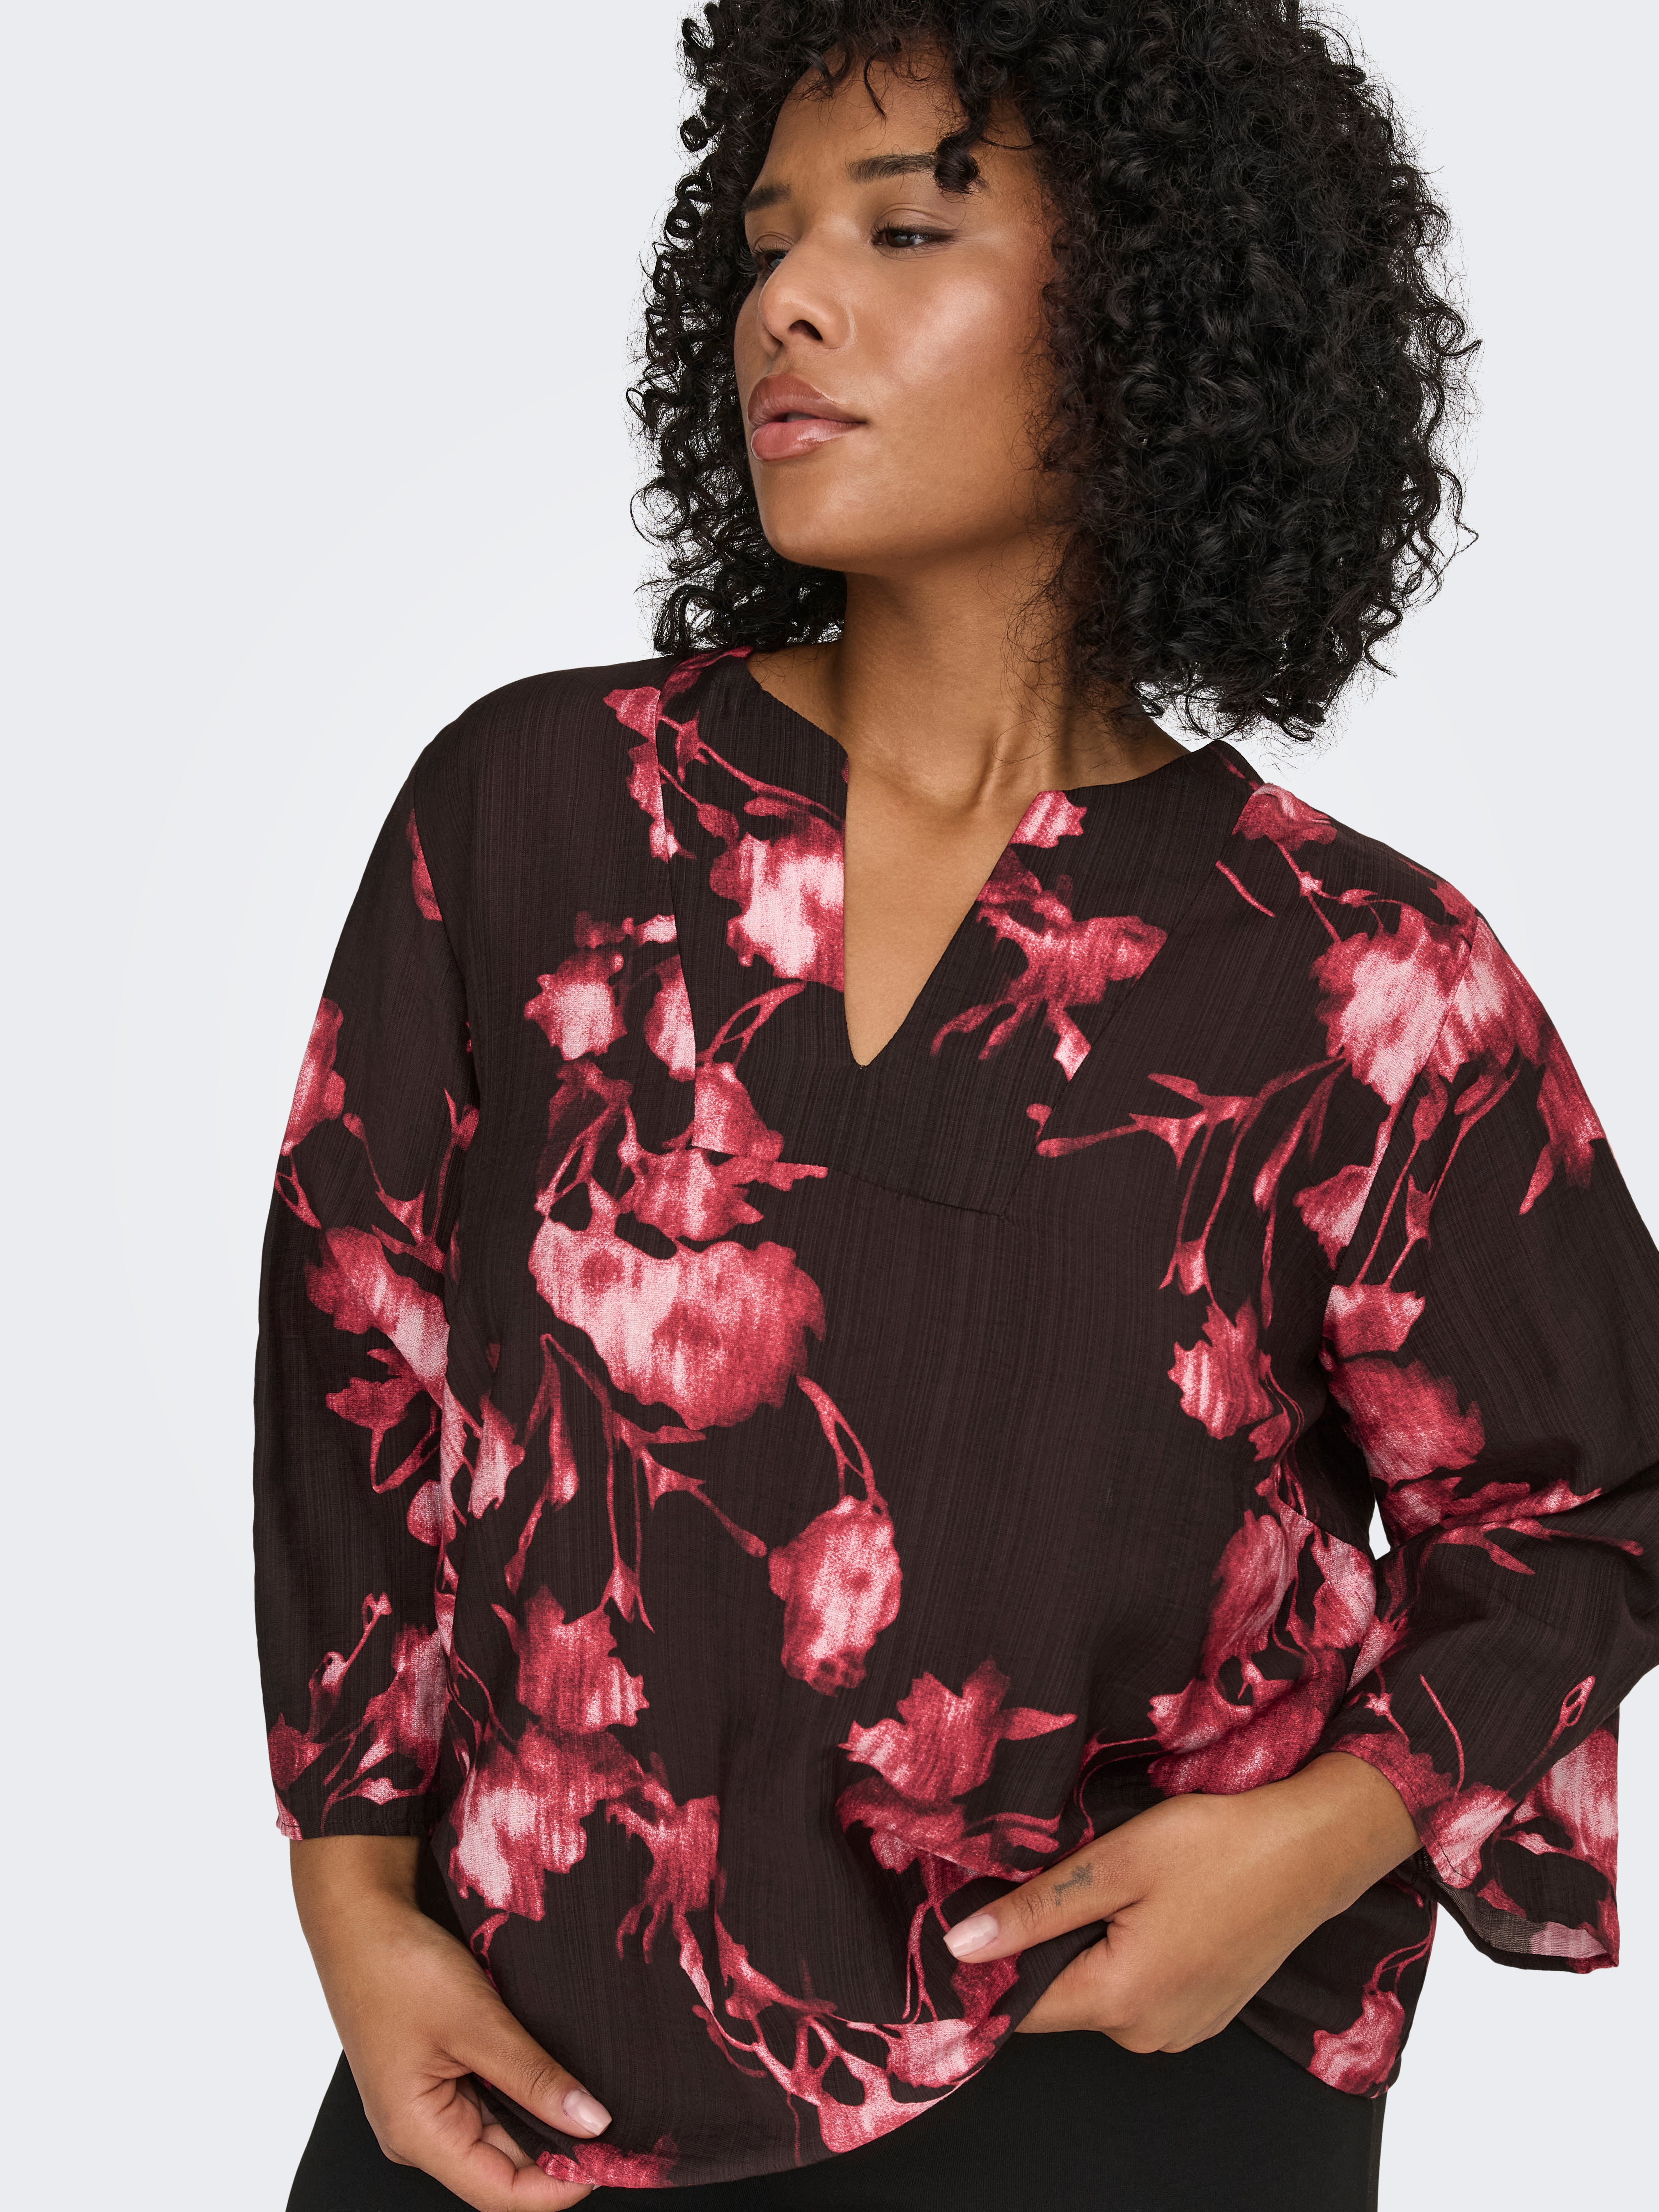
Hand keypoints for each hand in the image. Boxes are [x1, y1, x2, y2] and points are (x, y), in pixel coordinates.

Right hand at [291, 1837, 608, 2209]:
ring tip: (592, 2091)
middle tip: (617, 2119)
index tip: (614, 2158)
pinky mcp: (434, 2077)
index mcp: (417, 2135)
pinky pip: (488, 2102)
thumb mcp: (477, 2022)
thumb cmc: (399, 1968)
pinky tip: (555, 2070)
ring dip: (543, 2118)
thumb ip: (535, 2077)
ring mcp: (425, 2105)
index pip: (500, 2193)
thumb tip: (593, 2122)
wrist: (358, 1919)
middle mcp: (419, 2132)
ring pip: (500, 2134)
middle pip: (503, 2168)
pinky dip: (523, 2092)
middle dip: (559, 2150)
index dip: (561, 2186)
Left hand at [946, 1751, 1417, 2052]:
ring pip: (1100, 1991)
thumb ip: (1034, 1911)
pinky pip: (1139, 1992)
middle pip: (1060, 1996)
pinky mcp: (1203, 2011)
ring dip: (1090, 1945)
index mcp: (1120, 2001)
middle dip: (1046, 1943)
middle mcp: (1147, 2034)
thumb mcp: (1116, 1865)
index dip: (990, 1963)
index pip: (1021, 2007)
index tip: (977, 1915)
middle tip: (1062, 1877)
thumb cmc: (1219, 1847)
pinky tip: (1152, 1905)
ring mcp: (1181, 2029)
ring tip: (1116, 1885)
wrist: (1313, 1850)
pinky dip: (1129, 1953)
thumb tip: (960, 1946)